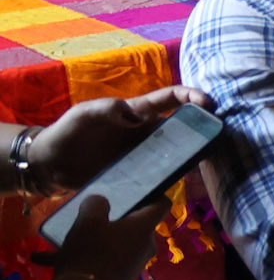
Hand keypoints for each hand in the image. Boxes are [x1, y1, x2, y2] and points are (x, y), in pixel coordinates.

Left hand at [19, 86, 209, 194]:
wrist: (48, 165)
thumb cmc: (66, 133)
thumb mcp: (83, 115)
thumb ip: (108, 109)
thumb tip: (136, 117)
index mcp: (137, 112)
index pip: (170, 99)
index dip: (192, 97)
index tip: (208, 104)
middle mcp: (145, 133)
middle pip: (181, 127)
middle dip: (202, 128)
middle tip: (218, 137)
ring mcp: (141, 155)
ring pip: (175, 152)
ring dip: (191, 155)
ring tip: (205, 162)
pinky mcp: (135, 175)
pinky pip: (160, 174)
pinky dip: (173, 177)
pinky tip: (181, 182)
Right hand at [37, 193, 163, 279]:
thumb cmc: (90, 251)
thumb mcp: (88, 220)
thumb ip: (96, 204)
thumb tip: (100, 202)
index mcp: (144, 227)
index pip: (161, 204)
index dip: (153, 193)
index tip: (138, 189)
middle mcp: (144, 245)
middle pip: (135, 225)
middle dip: (115, 218)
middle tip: (96, 212)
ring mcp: (132, 265)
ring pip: (111, 244)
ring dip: (90, 240)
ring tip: (63, 236)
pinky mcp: (117, 279)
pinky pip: (98, 262)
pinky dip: (77, 259)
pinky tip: (43, 259)